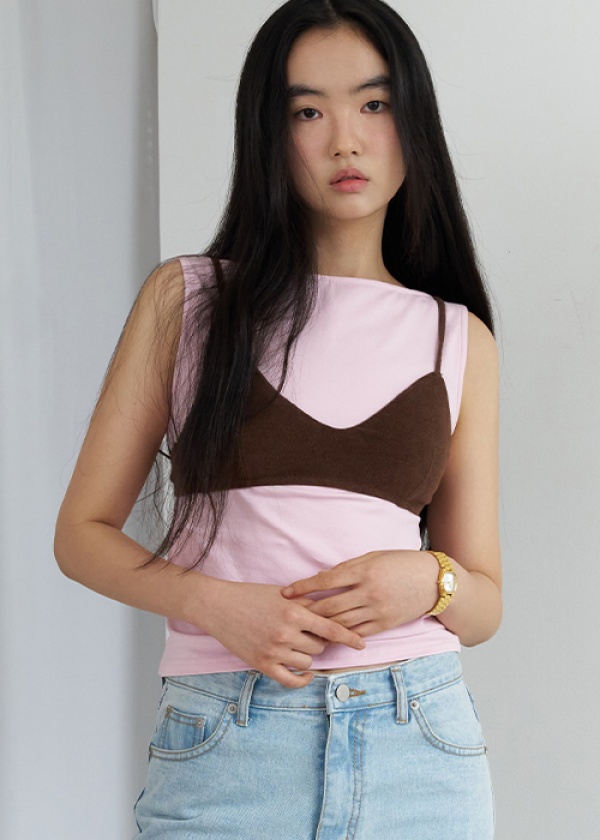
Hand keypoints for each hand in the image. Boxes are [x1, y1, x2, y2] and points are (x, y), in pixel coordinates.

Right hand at [202, 579, 365, 688]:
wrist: (219, 607)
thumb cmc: (251, 596)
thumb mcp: (282, 595)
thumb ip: (306, 604)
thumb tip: (332, 613)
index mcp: (293, 613)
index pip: (331, 628)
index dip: (349, 637)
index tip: (362, 644)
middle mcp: (285, 634)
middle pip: (320, 646)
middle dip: (320, 641)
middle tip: (311, 634)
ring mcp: (273, 651)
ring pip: (307, 662)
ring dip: (308, 656)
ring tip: (298, 644)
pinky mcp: (262, 665)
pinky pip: (291, 680)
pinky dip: (302, 678)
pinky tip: (307, 672)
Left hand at [281, 550, 438, 637]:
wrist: (433, 581)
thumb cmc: (400, 563)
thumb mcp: (373, 557)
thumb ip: (348, 568)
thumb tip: (322, 578)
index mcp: (364, 571)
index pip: (325, 581)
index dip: (303, 587)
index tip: (285, 592)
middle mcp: (369, 592)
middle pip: (329, 606)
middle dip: (306, 611)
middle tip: (287, 614)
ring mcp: (377, 611)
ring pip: (341, 623)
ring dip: (319, 627)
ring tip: (301, 628)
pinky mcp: (385, 624)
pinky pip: (357, 633)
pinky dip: (340, 635)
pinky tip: (326, 636)